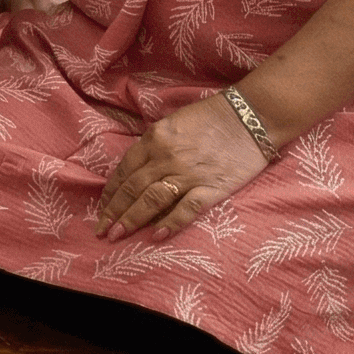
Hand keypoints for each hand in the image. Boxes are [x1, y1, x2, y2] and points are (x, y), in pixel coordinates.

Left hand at [96, 91, 270, 238]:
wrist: (251, 116)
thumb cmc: (211, 117)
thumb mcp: (171, 123)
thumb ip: (153, 145)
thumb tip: (136, 169)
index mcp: (153, 139)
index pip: (124, 171)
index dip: (111, 193)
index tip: (101, 208)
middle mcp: (165, 158)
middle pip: (133, 188)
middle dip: (114, 211)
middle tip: (101, 230)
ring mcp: (188, 174)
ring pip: (152, 200)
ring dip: (132, 219)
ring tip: (117, 236)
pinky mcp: (212, 188)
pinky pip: (187, 209)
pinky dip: (170, 223)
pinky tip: (156, 236)